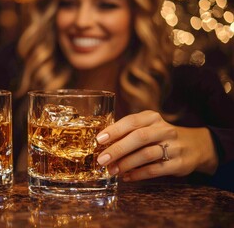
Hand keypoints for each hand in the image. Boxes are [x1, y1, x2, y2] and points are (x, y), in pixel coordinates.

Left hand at [96, 110, 218, 181]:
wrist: (195, 146)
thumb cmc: (160, 136)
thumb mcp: (147, 127)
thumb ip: (128, 133)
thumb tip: (102, 145)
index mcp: (152, 118)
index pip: (132, 121)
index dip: (114, 130)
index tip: (99, 140)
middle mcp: (164, 130)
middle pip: (139, 138)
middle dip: (118, 149)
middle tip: (102, 160)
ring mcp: (174, 146)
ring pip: (147, 154)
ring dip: (126, 164)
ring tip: (112, 170)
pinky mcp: (179, 163)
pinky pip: (155, 170)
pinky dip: (138, 174)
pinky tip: (127, 177)